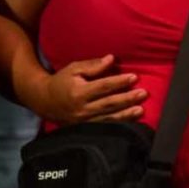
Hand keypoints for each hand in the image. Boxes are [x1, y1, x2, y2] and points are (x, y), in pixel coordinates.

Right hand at [27, 54, 147, 124]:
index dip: (119, 82)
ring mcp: (84, 121)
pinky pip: (105, 127)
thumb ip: (93, 65)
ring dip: (126, 114)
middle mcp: (82, 109)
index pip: (103, 86)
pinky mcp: (86, 129)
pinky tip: (130, 121)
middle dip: (127, 99)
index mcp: (79, 92)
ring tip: (141, 109)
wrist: (45, 102)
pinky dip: (118, 124)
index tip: (134, 77)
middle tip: (143, 93)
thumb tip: (111, 59)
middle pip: (109, 104)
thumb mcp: (74, 69)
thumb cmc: (61, 81)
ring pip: (108, 118)